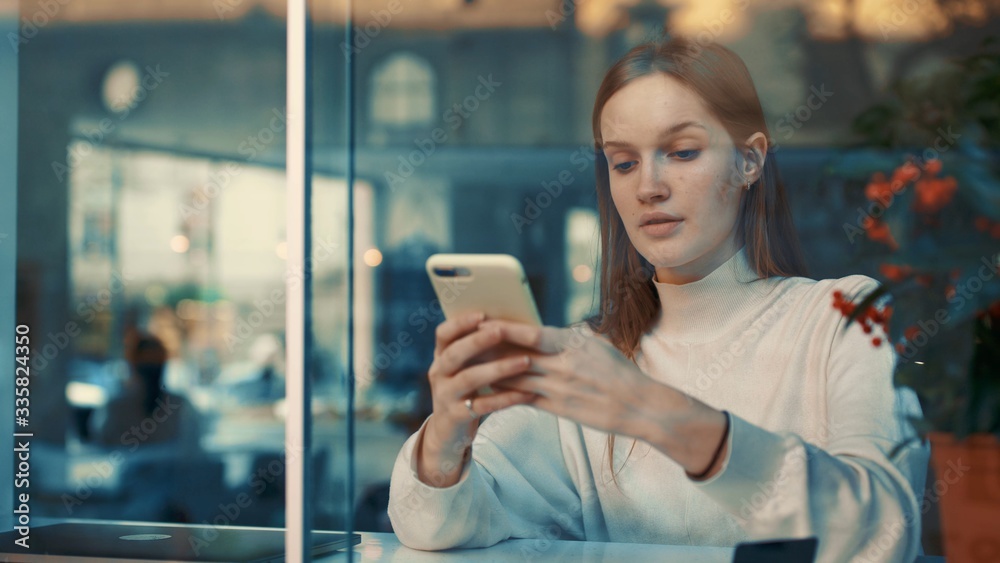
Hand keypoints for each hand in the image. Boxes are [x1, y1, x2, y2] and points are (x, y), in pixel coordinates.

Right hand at [416, 312, 534, 486]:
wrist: (448, 431)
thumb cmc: (465, 390)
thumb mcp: (463, 368)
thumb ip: (477, 350)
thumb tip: (510, 324)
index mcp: (441, 357)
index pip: (443, 334)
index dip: (460, 323)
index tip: (482, 314)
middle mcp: (439, 374)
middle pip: (455, 354)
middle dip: (478, 341)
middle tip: (501, 331)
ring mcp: (445, 396)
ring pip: (470, 379)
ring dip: (499, 368)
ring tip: (525, 361)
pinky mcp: (457, 416)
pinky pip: (483, 405)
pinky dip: (506, 398)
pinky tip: (526, 393)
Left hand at [485, 320, 728, 477]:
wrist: (639, 406)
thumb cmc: (618, 371)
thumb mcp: (595, 345)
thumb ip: (568, 338)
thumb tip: (544, 332)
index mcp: (572, 344)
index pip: (531, 333)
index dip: (505, 328)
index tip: (484, 321)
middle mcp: (562, 365)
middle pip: (516, 354)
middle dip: (489, 348)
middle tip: (464, 341)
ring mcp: (559, 388)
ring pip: (515, 377)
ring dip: (491, 371)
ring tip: (468, 365)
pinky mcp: (558, 408)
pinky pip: (523, 399)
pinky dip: (504, 394)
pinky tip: (486, 391)